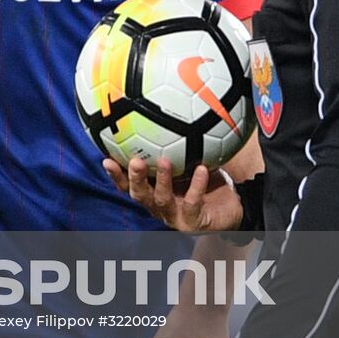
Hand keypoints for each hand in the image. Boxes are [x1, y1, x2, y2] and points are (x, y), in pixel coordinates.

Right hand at [104, 157, 243, 233]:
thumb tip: (166, 114)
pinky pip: (193, 202)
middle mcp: (158, 207)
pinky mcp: (193, 223)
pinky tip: (202, 169)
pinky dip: (197, 186)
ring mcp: (175, 217)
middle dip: (134, 178)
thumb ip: (176, 147)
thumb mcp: (189, 164)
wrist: (233, 209)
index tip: (105, 158)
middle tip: (134, 160)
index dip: (115, 175)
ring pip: (162, 199)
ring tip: (165, 161)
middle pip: (139, 194)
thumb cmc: (207, 183)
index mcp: (152, 193)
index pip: (127, 185)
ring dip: (162, 180)